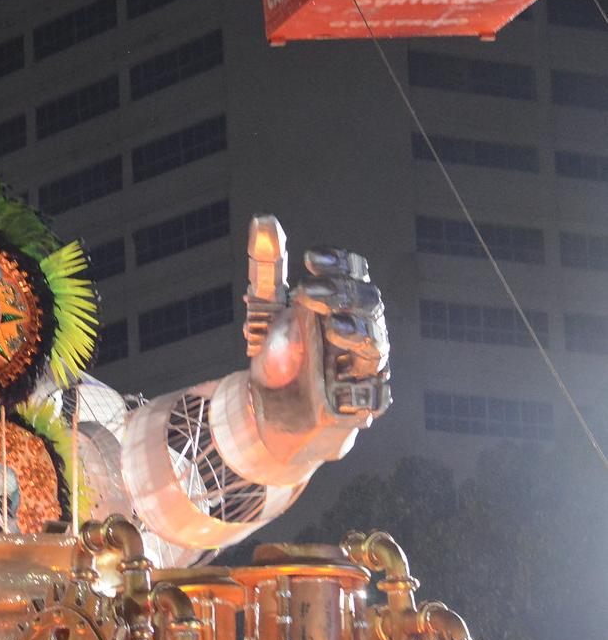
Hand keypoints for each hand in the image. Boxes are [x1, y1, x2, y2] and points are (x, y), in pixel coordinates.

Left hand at [244, 216, 389, 432]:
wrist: (268, 416)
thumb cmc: (278, 358)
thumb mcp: (266, 312)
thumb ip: (268, 269)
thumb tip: (263, 222)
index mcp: (337, 304)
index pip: (352, 273)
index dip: (339, 263)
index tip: (311, 260)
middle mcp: (355, 330)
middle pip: (369, 302)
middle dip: (344, 293)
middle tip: (309, 292)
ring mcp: (359, 367)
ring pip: (376, 342)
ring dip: (358, 331)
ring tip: (334, 327)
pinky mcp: (359, 403)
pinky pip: (373, 391)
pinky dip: (360, 384)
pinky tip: (342, 379)